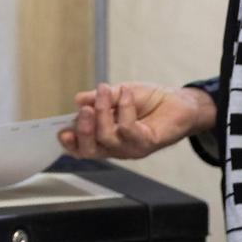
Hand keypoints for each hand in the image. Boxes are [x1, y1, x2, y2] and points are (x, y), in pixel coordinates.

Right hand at [57, 82, 215, 159]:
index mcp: (106, 137)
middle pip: (90, 150)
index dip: (70, 142)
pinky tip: (128, 93)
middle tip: (84, 110)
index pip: (83, 147)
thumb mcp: (121, 93)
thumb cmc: (150, 101)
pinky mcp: (147, 143)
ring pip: (107, 137)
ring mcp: (132, 148)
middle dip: (83, 130)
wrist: (180, 102)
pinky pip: (128, 129)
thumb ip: (100, 98)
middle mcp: (117, 147)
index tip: (62, 131)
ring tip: (106, 91)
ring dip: (103, 111)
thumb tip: (78, 100)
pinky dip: (125, 108)